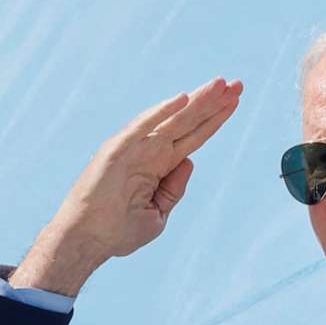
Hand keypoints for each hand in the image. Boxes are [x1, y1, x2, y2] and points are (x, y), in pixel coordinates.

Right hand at [11, 77, 242, 294]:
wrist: (87, 240)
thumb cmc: (117, 231)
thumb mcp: (157, 213)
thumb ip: (173, 189)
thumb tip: (190, 162)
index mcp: (159, 165)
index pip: (194, 136)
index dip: (215, 118)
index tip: (235, 101)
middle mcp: (149, 151)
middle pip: (189, 122)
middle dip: (213, 102)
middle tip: (238, 83)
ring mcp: (134, 148)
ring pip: (172, 119)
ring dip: (196, 101)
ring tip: (220, 85)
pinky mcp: (118, 149)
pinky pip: (143, 126)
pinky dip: (162, 112)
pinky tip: (183, 99)